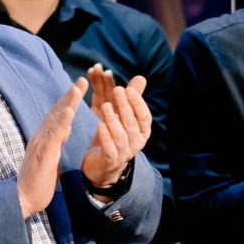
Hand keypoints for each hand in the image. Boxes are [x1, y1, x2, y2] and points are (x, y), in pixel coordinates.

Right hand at [17, 79, 86, 216]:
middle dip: (70, 95)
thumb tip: (65, 128)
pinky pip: (54, 136)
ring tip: (77, 88)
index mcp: (45, 138)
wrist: (24, 199)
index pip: (58, 115)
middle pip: (57, 112)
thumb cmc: (38, 180)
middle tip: (82, 79)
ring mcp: (41, 144)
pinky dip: (62, 122)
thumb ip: (57, 140)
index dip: (69, 100)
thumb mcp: (51, 156)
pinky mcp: (43, 154)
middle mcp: (41, 137)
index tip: (80, 86)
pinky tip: (69, 112)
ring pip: (56, 119)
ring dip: (67, 103)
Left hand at [80, 66, 152, 189]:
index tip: (128, 89)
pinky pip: (109, 150)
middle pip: (131, 124)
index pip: (144, 117)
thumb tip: (141, 77)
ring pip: (120, 136)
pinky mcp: (109, 162)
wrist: (101, 166)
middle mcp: (136, 144)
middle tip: (117, 90)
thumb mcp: (121, 116)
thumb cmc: (114, 137)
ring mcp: (123, 154)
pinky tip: (99, 126)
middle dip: (125, 106)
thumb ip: (130, 99)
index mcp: (142, 132)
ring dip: (113, 120)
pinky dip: (105, 138)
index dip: (137, 103)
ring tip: (105, 106)